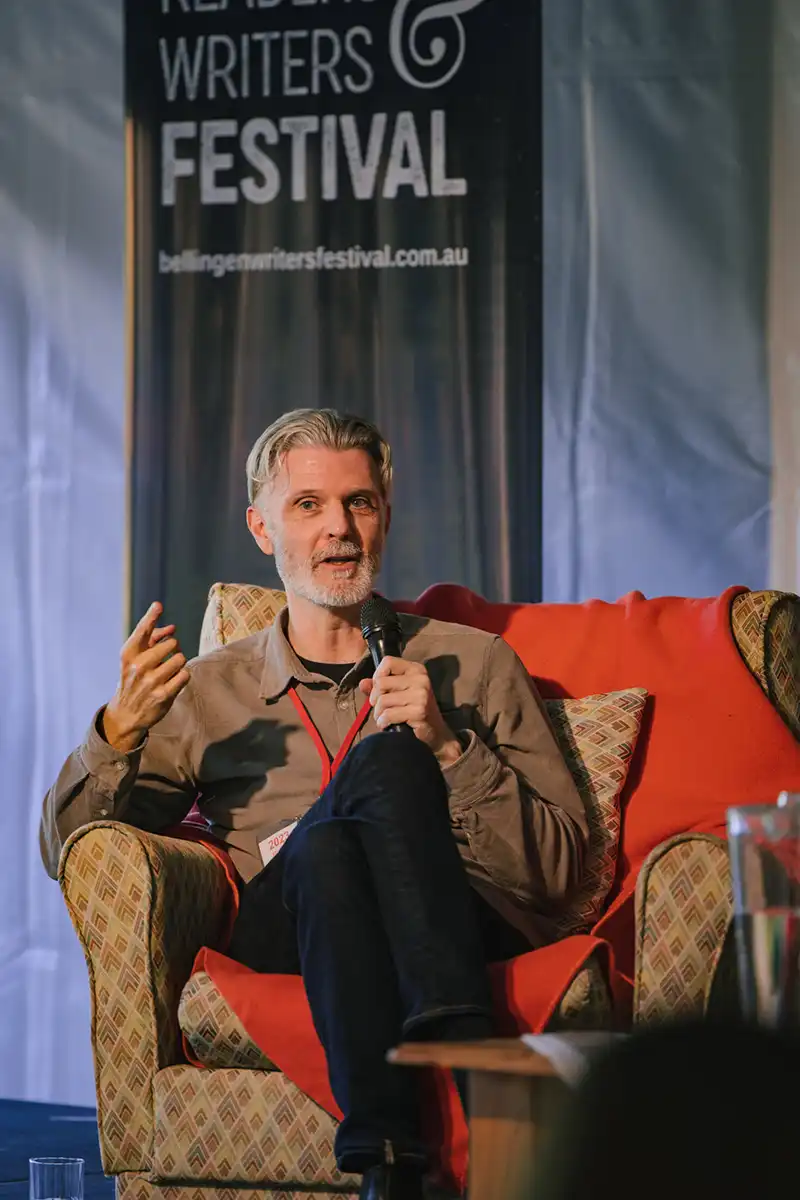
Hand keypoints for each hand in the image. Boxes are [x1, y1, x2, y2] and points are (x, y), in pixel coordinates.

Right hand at [102, 602, 189, 751]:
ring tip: (168, 672)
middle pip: (171, 644)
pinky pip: (185, 675)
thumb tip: (171, 628)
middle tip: (166, 658)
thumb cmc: (133, 680)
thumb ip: (151, 640)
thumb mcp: (134, 659)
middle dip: (173, 649)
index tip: (158, 605)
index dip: (150, 616)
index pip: (141, 630)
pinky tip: (173, 681)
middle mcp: (138, 666)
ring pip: (180, 659)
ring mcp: (151, 681)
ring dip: (178, 664)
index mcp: (128, 654)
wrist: (126, 713)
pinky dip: (182, 676)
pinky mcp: (163, 694)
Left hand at [358, 657, 461, 764]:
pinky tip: (387, 724)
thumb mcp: (397, 693)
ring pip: (382, 700)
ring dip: (378, 713)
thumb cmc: (414, 710)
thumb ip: (378, 686)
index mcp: (416, 669)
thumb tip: (362, 683)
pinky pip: (388, 714)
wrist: (435, 732)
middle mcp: (420, 679)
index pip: (387, 662)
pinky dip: (383, 721)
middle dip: (375, 699)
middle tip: (381, 708)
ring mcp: (421, 695)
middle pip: (381, 682)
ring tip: (385, 718)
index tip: (380, 689)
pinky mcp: (419, 711)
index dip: (377, 675)